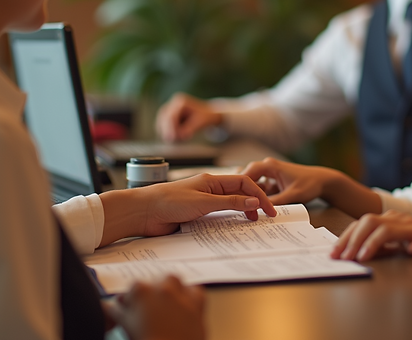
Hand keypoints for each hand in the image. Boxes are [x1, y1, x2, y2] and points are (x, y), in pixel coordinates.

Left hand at [101, 174, 277, 243]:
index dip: (259, 195)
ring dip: (241, 213)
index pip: (244, 183)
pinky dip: (227, 223)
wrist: (143, 212)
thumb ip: (229, 202)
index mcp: (212, 180)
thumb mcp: (203, 201)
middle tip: (265, 218)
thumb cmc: (168, 201)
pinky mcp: (195, 216)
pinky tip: (231, 230)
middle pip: (238, 193)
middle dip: (254, 203)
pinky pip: (216, 219)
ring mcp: (202, 203)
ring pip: (229, 206)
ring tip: (251, 223)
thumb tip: (253, 201)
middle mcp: (209, 190)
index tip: (269, 209)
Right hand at [105, 276, 205, 339]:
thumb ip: (116, 311)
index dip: (132, 299)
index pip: (134, 288)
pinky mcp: (197, 304)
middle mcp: (162, 287)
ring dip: (169, 289)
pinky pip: (195, 291)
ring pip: (174, 281)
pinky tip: (184, 306)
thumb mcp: (124, 326)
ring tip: (165, 306)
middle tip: (149, 310)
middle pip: (155, 281)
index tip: (131, 307)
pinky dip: (189, 296)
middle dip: (152, 292)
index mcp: (141, 290)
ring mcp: (180, 294)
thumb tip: (110, 306)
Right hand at [155, 93, 221, 141]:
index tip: (172, 138)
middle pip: (164, 118)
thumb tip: (180, 136)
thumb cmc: (204, 117)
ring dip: (166, 132)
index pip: (171, 115)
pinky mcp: (167, 117)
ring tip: (176, 141)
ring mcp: (169, 109)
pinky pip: (162, 126)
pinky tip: (173, 139)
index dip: (170, 128)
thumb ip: (190, 129)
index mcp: (181, 101)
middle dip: (167, 131)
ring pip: (161, 123)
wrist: (207, 114)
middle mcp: (173, 104)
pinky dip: (167, 133)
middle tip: (171, 142)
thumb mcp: (200, 122)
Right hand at [241, 158, 340, 204]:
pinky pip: (259, 188)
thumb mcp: (293, 195)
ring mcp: (269, 174)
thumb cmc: (310, 184)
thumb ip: (277, 202)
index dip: (241, 186)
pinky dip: (256, 197)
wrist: (322, 181)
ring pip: (252, 184)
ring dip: (249, 195)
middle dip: (243, 191)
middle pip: (248, 178)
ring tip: (244, 208)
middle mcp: (267, 167)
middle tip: (239, 205)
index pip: (249, 173)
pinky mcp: (272, 181)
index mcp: (270, 165)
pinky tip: (254, 208)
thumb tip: (262, 211)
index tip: (236, 198)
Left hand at [331, 210, 411, 262]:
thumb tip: (341, 257)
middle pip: (370, 222)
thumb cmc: (405, 256)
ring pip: (390, 228)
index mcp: (383, 221)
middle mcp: (396, 220)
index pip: (359, 225)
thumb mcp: (382, 253)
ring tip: (364, 257)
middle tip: (347, 258)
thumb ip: (365, 251)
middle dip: (355, 240)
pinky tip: (411, 252)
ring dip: (374, 243)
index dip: (345, 239)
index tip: (334, 255)